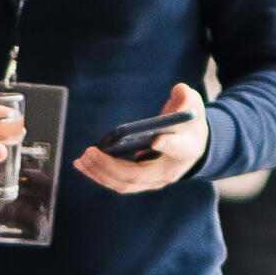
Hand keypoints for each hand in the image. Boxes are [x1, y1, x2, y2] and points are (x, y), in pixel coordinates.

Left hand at [74, 82, 209, 192]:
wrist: (194, 146)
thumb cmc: (189, 123)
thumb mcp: (192, 106)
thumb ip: (186, 97)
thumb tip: (178, 90)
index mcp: (186, 149)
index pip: (177, 147)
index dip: (167, 145)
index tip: (156, 139)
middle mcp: (168, 172)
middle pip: (137, 175)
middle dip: (109, 166)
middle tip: (89, 152)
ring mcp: (154, 181)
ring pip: (124, 184)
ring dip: (99, 173)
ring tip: (81, 160)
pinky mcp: (142, 183)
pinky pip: (118, 183)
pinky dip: (100, 174)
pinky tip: (84, 164)